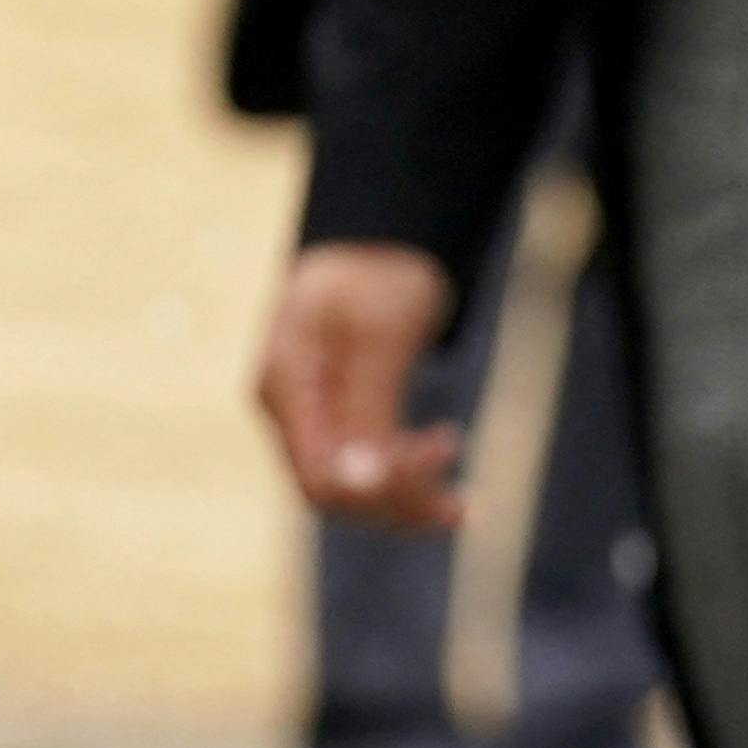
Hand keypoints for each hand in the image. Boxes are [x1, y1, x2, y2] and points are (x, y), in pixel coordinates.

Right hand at [256, 240, 462, 530]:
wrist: (375, 242)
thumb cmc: (377, 277)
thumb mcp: (379, 334)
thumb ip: (365, 407)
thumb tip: (356, 485)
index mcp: (285, 385)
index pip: (320, 478)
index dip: (380, 490)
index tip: (442, 451)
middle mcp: (286, 409)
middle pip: (332, 493)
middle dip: (397, 502)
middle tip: (462, 499)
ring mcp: (304, 415)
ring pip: (346, 491)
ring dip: (403, 503)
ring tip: (462, 505)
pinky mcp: (330, 417)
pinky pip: (357, 471)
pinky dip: (400, 482)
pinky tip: (441, 472)